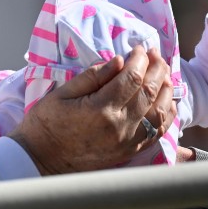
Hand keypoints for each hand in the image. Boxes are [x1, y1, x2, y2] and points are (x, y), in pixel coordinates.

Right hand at [9, 46, 175, 173]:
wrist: (40, 160)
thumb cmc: (45, 124)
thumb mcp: (61, 94)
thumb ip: (92, 76)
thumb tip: (119, 60)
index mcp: (101, 109)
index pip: (132, 77)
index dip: (139, 59)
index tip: (138, 48)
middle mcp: (120, 126)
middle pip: (150, 91)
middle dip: (156, 68)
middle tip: (155, 53)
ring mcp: (127, 141)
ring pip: (159, 111)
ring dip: (165, 88)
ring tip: (163, 72)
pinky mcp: (129, 152)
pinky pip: (158, 131)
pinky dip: (167, 114)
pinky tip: (167, 100)